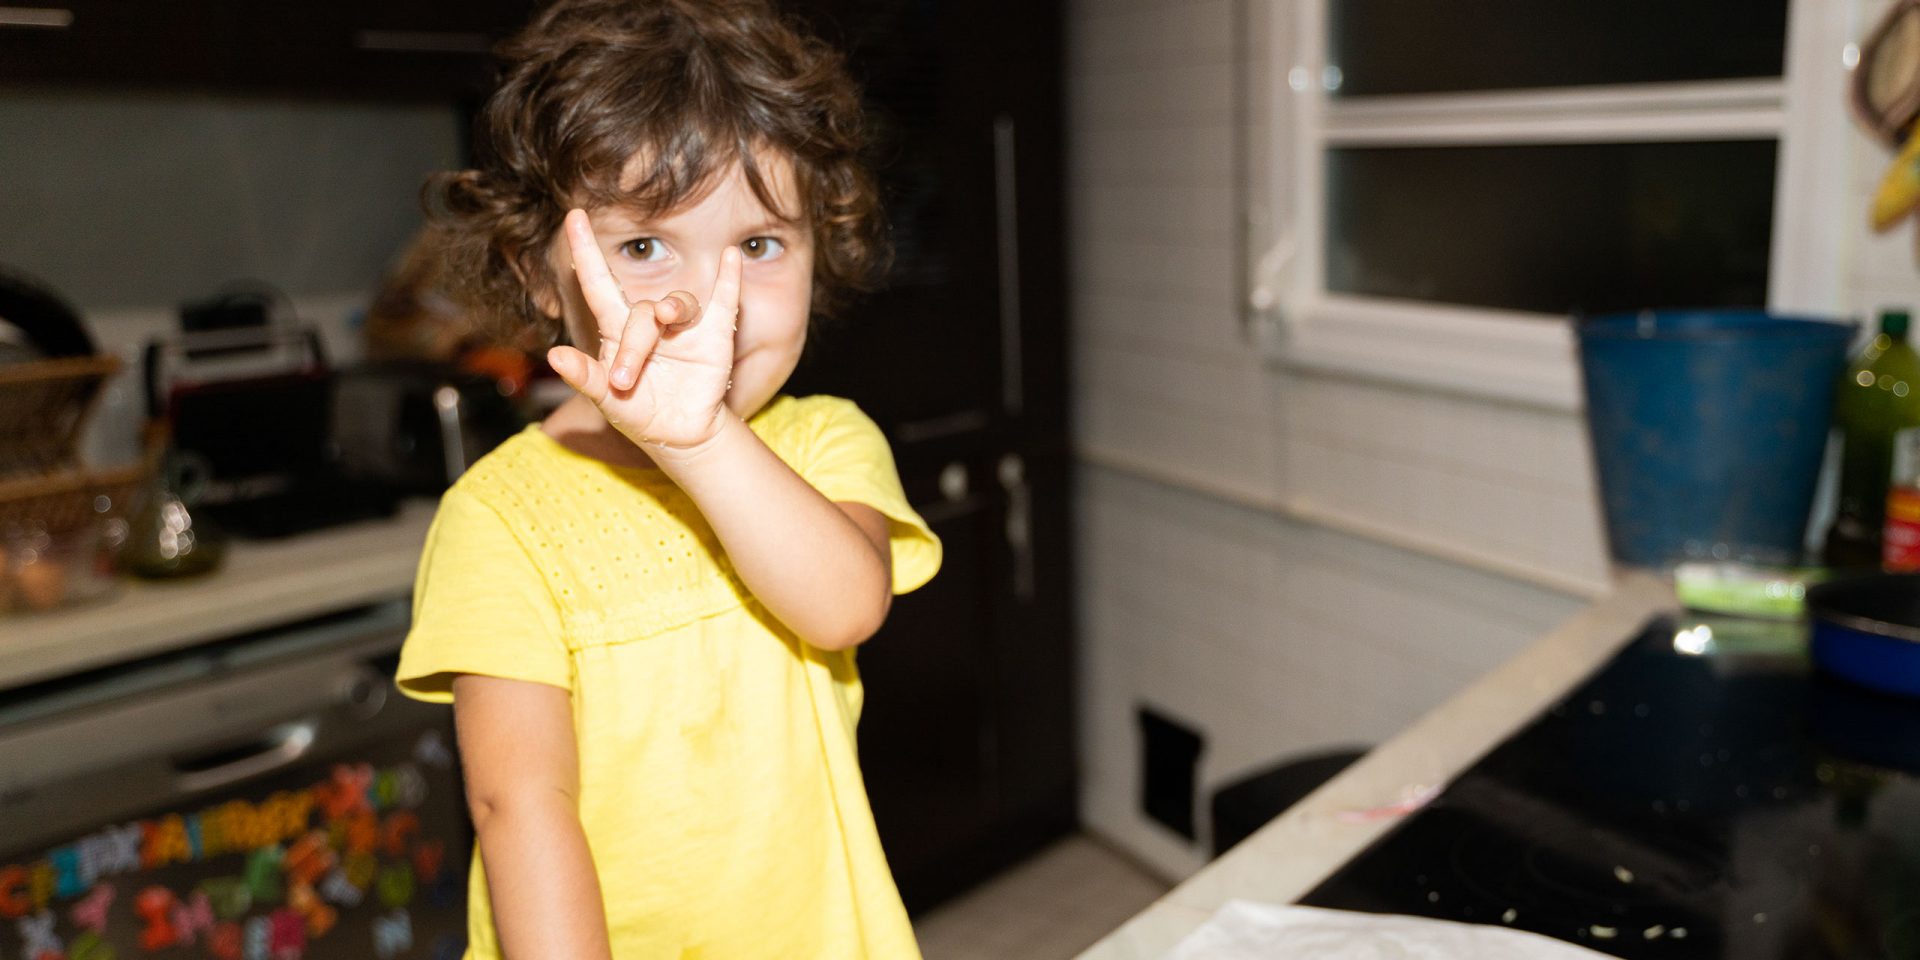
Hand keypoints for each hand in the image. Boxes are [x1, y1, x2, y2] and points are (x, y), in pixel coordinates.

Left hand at [546, 208, 742, 449]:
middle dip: (632, 346)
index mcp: (618, 331)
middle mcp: (651, 321)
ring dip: (672, 310)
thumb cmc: (638, 414)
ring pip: (677, 304)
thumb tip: (555, 355)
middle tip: (622, 381)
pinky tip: (731, 257)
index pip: (599, 282)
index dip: (586, 250)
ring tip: (669, 322)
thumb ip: (584, 378)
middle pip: (640, 312)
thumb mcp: (606, 401)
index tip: (574, 217)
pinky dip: (729, 279)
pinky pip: (724, 300)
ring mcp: (684, 327)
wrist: (679, 436)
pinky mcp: (715, 336)